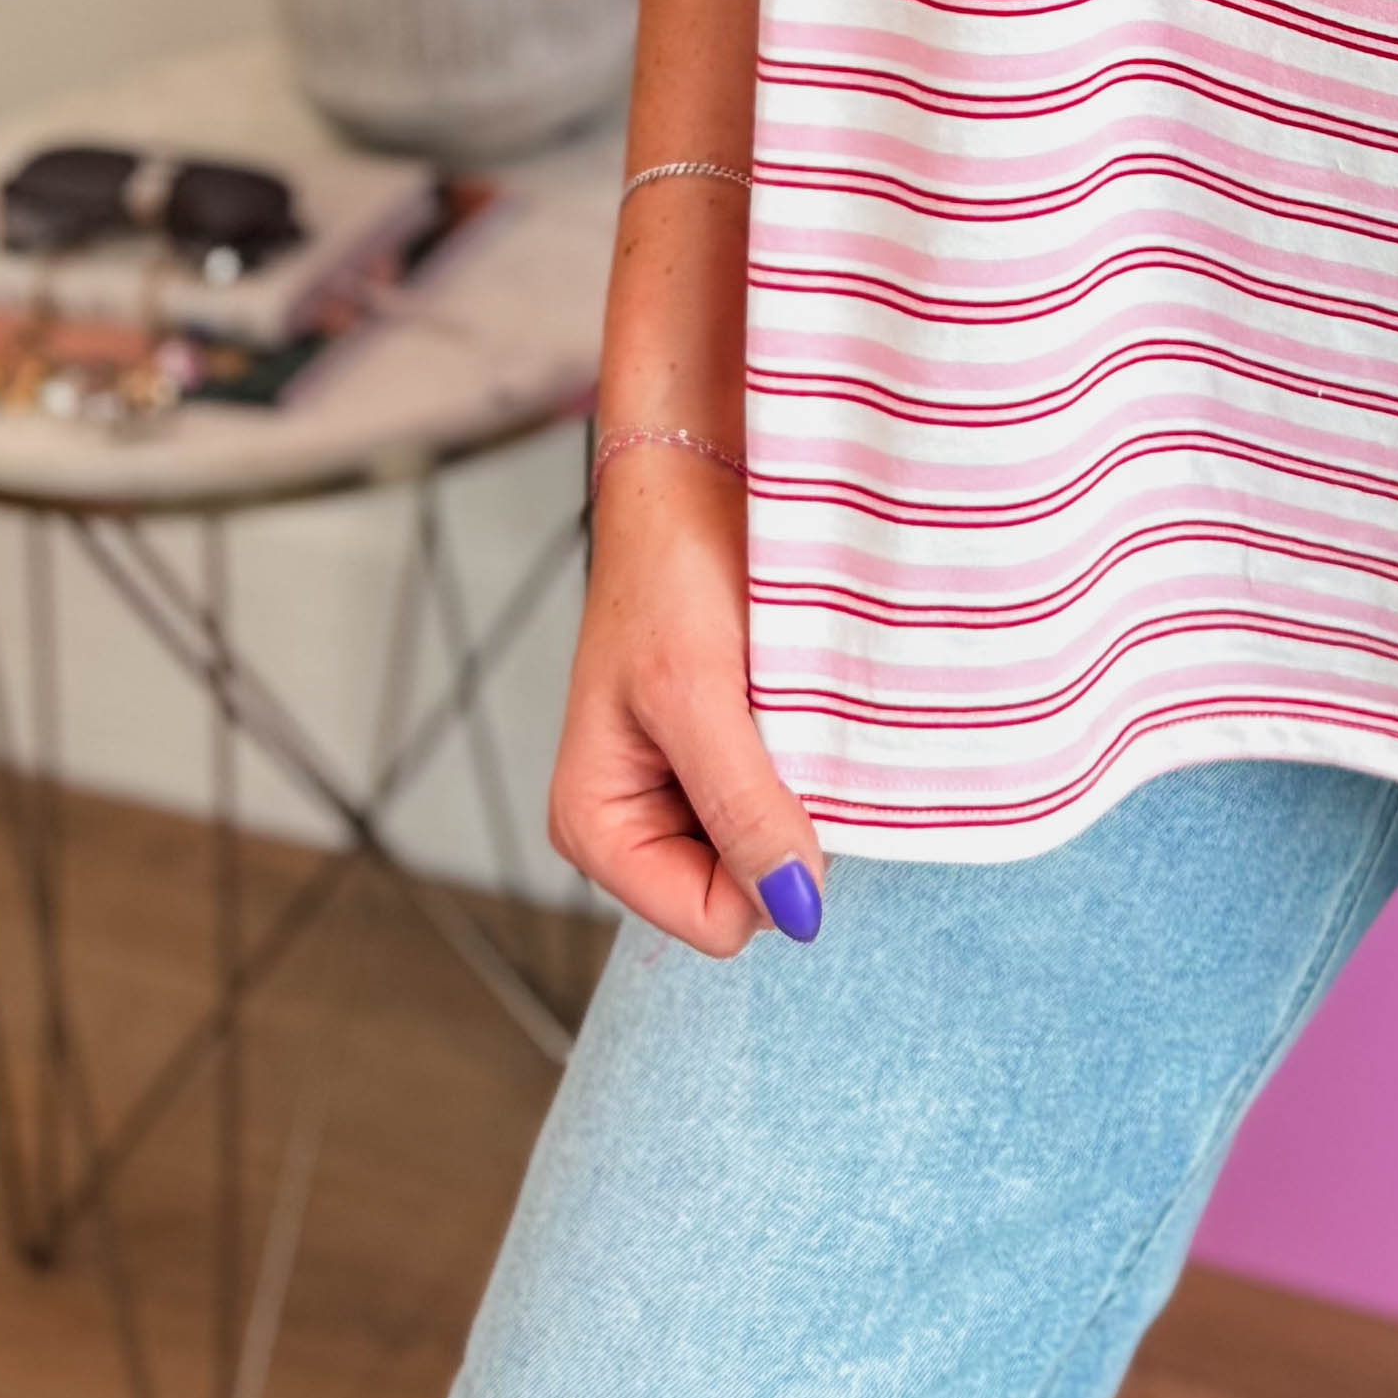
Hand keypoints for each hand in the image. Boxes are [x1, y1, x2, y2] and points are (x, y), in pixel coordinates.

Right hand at [548, 448, 828, 957]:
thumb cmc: (671, 573)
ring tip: (776, 701)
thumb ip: (743, 808)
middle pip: (745, 891)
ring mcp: (680, 790)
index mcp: (596, 829)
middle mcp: (633, 823)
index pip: (716, 921)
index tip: (772, 763)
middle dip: (777, 819)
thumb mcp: (700, 697)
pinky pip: (784, 793)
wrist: (694, 476)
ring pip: (773, 843)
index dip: (764, 861)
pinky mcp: (724, 752)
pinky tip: (788, 694)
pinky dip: (801, 751)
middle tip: (771, 722)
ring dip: (794, 781)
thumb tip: (797, 910)